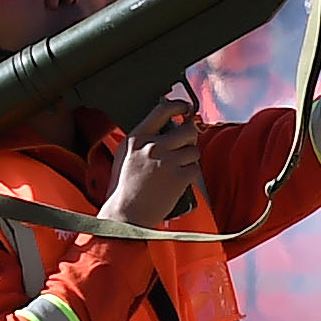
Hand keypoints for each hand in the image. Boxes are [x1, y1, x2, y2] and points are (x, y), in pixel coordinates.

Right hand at [103, 95, 203, 227]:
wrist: (126, 215)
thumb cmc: (124, 188)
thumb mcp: (125, 155)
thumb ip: (143, 139)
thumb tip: (163, 124)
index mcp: (137, 138)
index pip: (162, 110)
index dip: (178, 106)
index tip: (185, 107)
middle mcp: (153, 146)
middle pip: (187, 130)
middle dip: (190, 137)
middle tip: (184, 146)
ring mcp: (168, 161)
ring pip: (194, 150)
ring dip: (189, 159)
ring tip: (176, 169)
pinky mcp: (180, 177)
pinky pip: (196, 168)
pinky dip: (190, 175)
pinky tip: (178, 182)